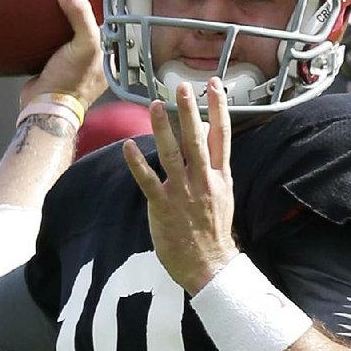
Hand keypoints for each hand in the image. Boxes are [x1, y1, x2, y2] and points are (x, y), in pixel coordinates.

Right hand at [19, 0, 107, 113]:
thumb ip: (80, 15)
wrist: (43, 106)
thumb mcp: (84, 45)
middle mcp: (94, 57)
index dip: (106, 4)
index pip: (111, 22)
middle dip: (83, 7)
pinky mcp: (54, 63)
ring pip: (70, 31)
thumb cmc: (71, 81)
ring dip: (64, 16)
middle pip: (90, 24)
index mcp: (109, 55)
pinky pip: (53, 39)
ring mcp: (74, 61)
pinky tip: (42, 14)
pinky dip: (49, 28)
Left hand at [123, 79, 238, 293]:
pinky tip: (127, 146)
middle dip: (190, 113)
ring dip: (163, 130)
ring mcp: (183, 194)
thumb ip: (215, 162)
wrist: (210, 265)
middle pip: (197, 141)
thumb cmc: (213, 229)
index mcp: (220, 176)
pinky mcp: (164, 208)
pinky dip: (137, 163)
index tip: (215, 85)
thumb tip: (208, 131)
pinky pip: (148, 182)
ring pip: (172, 156)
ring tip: (154, 105)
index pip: (222, 136)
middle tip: (183, 88)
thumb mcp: (223, 193)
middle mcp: (204, 182)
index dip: (219, 109)